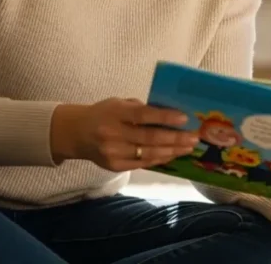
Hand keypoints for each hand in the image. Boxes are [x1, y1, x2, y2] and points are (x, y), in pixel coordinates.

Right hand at [51, 98, 198, 170]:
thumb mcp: (118, 103)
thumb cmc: (103, 114)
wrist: (76, 133)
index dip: (165, 117)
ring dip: (172, 151)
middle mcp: (113, 133)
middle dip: (175, 138)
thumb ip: (140, 108)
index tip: (185, 118)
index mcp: (115, 113)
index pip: (143, 115)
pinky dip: (160, 159)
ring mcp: (113, 152)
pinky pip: (142, 164)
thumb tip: (170, 114)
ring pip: (148, 153)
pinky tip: (172, 155)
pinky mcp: (115, 166)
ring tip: (188, 147)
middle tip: (194, 137)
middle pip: (149, 138)